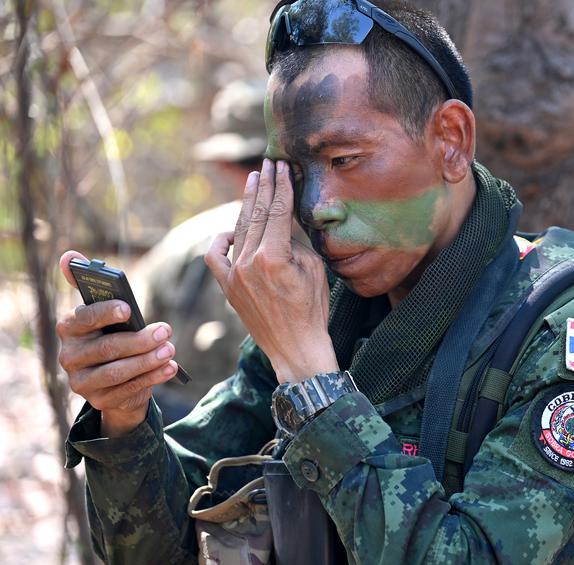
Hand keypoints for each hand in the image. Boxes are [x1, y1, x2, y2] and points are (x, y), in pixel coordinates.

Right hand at [57, 251, 177, 436]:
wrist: (115, 378)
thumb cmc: (114, 333)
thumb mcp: (107, 312)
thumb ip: (89, 284)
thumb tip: (68, 256)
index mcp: (68, 328)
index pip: (82, 319)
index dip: (104, 313)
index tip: (128, 309)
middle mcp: (68, 356)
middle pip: (105, 348)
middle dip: (139, 340)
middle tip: (166, 330)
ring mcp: (81, 382)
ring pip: (117, 372)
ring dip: (147, 360)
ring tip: (170, 350)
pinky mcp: (98, 401)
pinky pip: (127, 390)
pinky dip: (152, 378)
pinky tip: (170, 368)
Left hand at [205, 159, 337, 382]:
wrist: (296, 348)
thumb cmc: (313, 310)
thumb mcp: (314, 269)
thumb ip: (295, 242)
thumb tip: (284, 223)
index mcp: (273, 256)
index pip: (277, 211)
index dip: (280, 185)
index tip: (281, 165)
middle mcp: (248, 262)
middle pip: (255, 214)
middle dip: (262, 186)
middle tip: (266, 164)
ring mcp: (234, 275)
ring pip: (238, 229)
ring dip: (246, 204)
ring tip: (253, 182)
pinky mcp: (227, 287)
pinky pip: (215, 256)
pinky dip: (222, 239)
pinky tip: (232, 229)